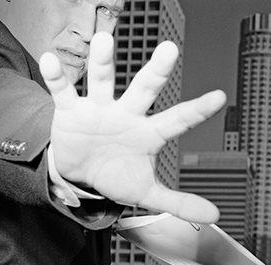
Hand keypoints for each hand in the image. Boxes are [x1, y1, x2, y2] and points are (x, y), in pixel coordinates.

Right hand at [39, 33, 226, 223]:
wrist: (80, 176)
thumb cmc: (118, 176)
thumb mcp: (148, 192)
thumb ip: (179, 202)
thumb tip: (214, 216)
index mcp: (149, 133)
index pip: (178, 120)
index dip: (198, 110)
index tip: (220, 97)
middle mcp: (127, 114)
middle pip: (144, 89)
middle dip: (157, 71)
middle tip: (169, 50)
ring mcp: (99, 110)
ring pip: (102, 81)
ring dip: (102, 63)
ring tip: (104, 41)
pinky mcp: (70, 111)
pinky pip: (63, 91)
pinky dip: (56, 77)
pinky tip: (50, 60)